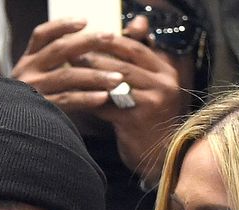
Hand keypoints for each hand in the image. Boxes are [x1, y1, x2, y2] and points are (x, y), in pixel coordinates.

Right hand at [12, 19, 124, 113]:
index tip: (84, 21)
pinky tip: (103, 97)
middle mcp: (27, 72)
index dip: (63, 26)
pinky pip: (67, 101)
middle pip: (59, 50)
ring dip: (96, 75)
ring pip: (68, 76)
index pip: (42, 35)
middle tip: (110, 38)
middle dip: (88, 42)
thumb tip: (83, 54)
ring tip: (118, 78)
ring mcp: (32, 91)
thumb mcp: (32, 80)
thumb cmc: (25, 107)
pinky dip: (87, 98)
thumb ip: (51, 67)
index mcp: (27, 62)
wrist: (6, 131)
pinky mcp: (39, 110)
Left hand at [75, 14, 189, 181]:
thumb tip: (136, 23)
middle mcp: (163, 84)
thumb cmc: (152, 119)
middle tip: (73, 51)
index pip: (136, 48)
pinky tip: (75, 98)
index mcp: (166, 71)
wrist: (162, 157)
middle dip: (96, 56)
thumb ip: (143, 59)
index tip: (90, 36)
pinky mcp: (137, 121)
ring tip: (71, 70)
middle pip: (123, 63)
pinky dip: (90, 101)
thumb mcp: (153, 86)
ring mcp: (152, 102)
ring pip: (115, 83)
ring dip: (90, 76)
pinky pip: (107, 106)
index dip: (112, 41)